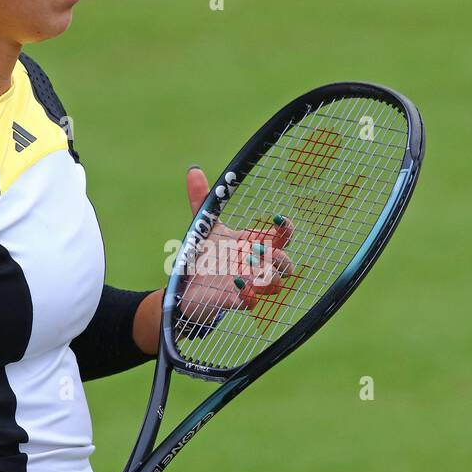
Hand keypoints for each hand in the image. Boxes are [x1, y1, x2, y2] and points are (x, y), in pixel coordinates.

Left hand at [177, 166, 293, 326]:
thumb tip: (193, 169)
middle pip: (286, 264)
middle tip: (255, 247)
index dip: (287, 228)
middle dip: (279, 257)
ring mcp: (249, 284)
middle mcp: (257, 265)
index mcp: (255, 244)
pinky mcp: (236, 300)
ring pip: (276, 284)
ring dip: (268, 274)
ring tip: (246, 261)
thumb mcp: (203, 225)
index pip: (283, 237)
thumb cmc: (203, 254)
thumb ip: (201, 199)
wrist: (184, 284)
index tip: (277, 219)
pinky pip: (252, 302)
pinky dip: (248, 294)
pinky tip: (235, 282)